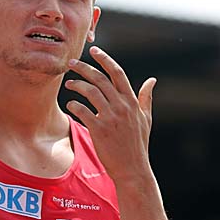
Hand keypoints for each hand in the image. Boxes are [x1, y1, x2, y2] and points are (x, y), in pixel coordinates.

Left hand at [65, 46, 156, 183]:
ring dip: (76, 85)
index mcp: (132, 102)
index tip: (94, 50)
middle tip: (70, 63)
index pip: (118, 73)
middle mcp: (122, 106)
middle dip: (84, 68)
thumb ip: (145, 98)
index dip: (105, 59)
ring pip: (90, 92)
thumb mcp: (146, 119)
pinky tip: (70, 105)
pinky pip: (82, 110)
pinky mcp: (99, 129)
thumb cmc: (138, 145)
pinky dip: (74, 105)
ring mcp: (111, 117)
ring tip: (68, 84)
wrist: (133, 169)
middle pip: (101, 79)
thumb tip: (152, 80)